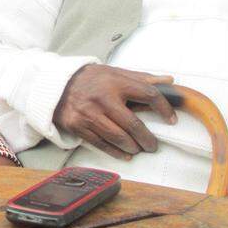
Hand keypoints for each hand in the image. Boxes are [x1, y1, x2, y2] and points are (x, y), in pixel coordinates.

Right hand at [53, 65, 175, 159]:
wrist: (56, 85)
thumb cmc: (90, 79)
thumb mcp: (115, 72)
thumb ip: (141, 78)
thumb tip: (169, 81)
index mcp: (115, 82)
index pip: (147, 94)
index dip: (163, 108)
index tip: (171, 119)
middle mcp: (102, 98)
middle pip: (133, 124)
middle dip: (147, 138)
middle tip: (153, 145)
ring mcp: (89, 113)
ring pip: (118, 137)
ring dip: (133, 147)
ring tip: (139, 148)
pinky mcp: (78, 126)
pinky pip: (102, 144)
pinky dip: (116, 152)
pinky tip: (125, 154)